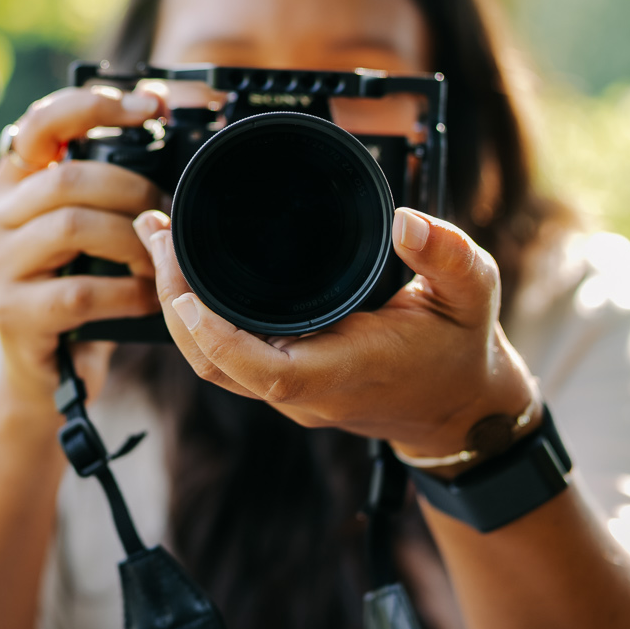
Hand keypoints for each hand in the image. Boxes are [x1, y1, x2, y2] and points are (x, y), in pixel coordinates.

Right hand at [0, 85, 165, 408]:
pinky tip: (149, 297)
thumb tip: (164, 112)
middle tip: (168, 210)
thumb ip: (110, 180)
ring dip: (132, 240)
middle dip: (133, 189)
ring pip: (72, 227)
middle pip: (68, 178)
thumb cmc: (80, 287)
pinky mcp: (13, 313)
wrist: (49, 373)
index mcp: (12, 185)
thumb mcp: (92, 228)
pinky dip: (126, 292)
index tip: (151, 107)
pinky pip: (80, 291)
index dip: (94, 106)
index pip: (40, 124)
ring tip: (162, 257)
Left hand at [134, 206, 537, 458]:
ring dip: (177, 306)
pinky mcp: (284, 380)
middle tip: (156, 230)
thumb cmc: (461, 349)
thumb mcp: (473, 292)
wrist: (461, 406)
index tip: (185, 285)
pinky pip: (227, 356)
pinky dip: (197, 317)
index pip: (261, 366)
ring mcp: (290, 391)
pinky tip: (186, 274)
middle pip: (215, 363)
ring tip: (159, 240)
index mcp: (343, 372)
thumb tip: (407, 222)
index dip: (215, 333)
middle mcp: (305, 390)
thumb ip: (447, 253)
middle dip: (174, 300)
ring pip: (212, 362)